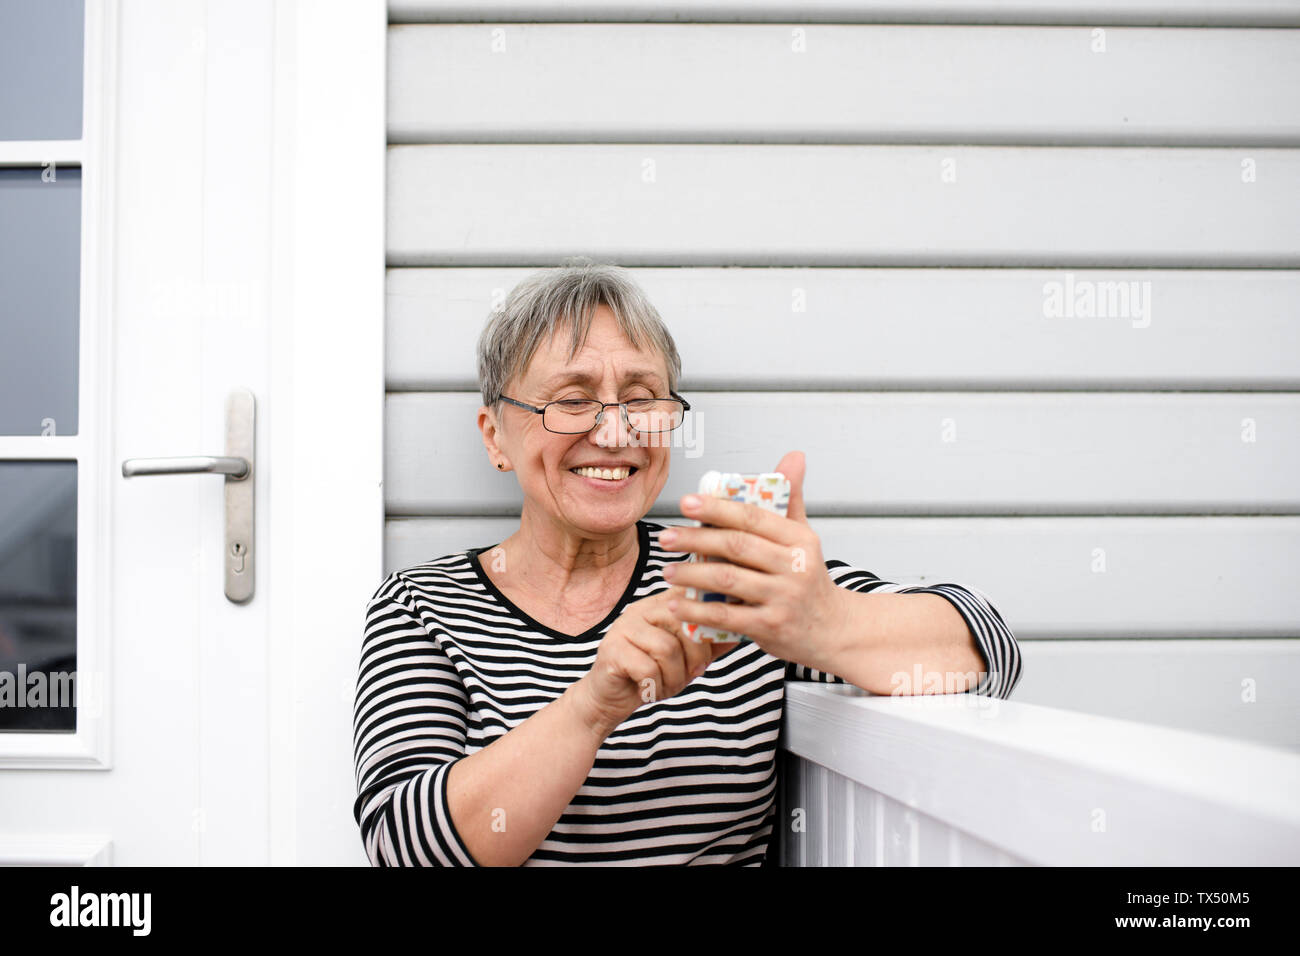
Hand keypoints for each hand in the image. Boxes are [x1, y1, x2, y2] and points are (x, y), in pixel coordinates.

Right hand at [572, 589, 737, 736]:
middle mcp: (641, 609)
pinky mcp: (611, 650)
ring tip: (667, 687)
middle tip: (691, 675)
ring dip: (674, 677)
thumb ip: (709, 641)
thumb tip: (741, 629)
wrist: (610, 699)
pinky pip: (648, 668)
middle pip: (684, 623)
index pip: (691, 596)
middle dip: (696, 657)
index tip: (719, 639)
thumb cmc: (651, 673)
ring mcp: (623, 627)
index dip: (710, 613)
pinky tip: (649, 691)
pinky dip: (655, 687)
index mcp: (660, 604)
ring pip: (667, 649)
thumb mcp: (686, 657)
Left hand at [659, 451, 851, 672]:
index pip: (753, 517)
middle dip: (695, 539)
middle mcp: (794, 567)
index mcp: (799, 540)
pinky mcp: (771, 627)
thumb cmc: (809, 579)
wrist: (834, 630)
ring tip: (667, 570)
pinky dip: (699, 611)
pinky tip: (678, 605)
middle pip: (736, 546)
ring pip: (728, 579)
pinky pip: (727, 616)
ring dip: (691, 574)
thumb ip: (791, 499)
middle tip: (666, 537)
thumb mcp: (804, 537)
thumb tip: (794, 456)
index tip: (685, 502)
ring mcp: (783, 598)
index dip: (717, 508)